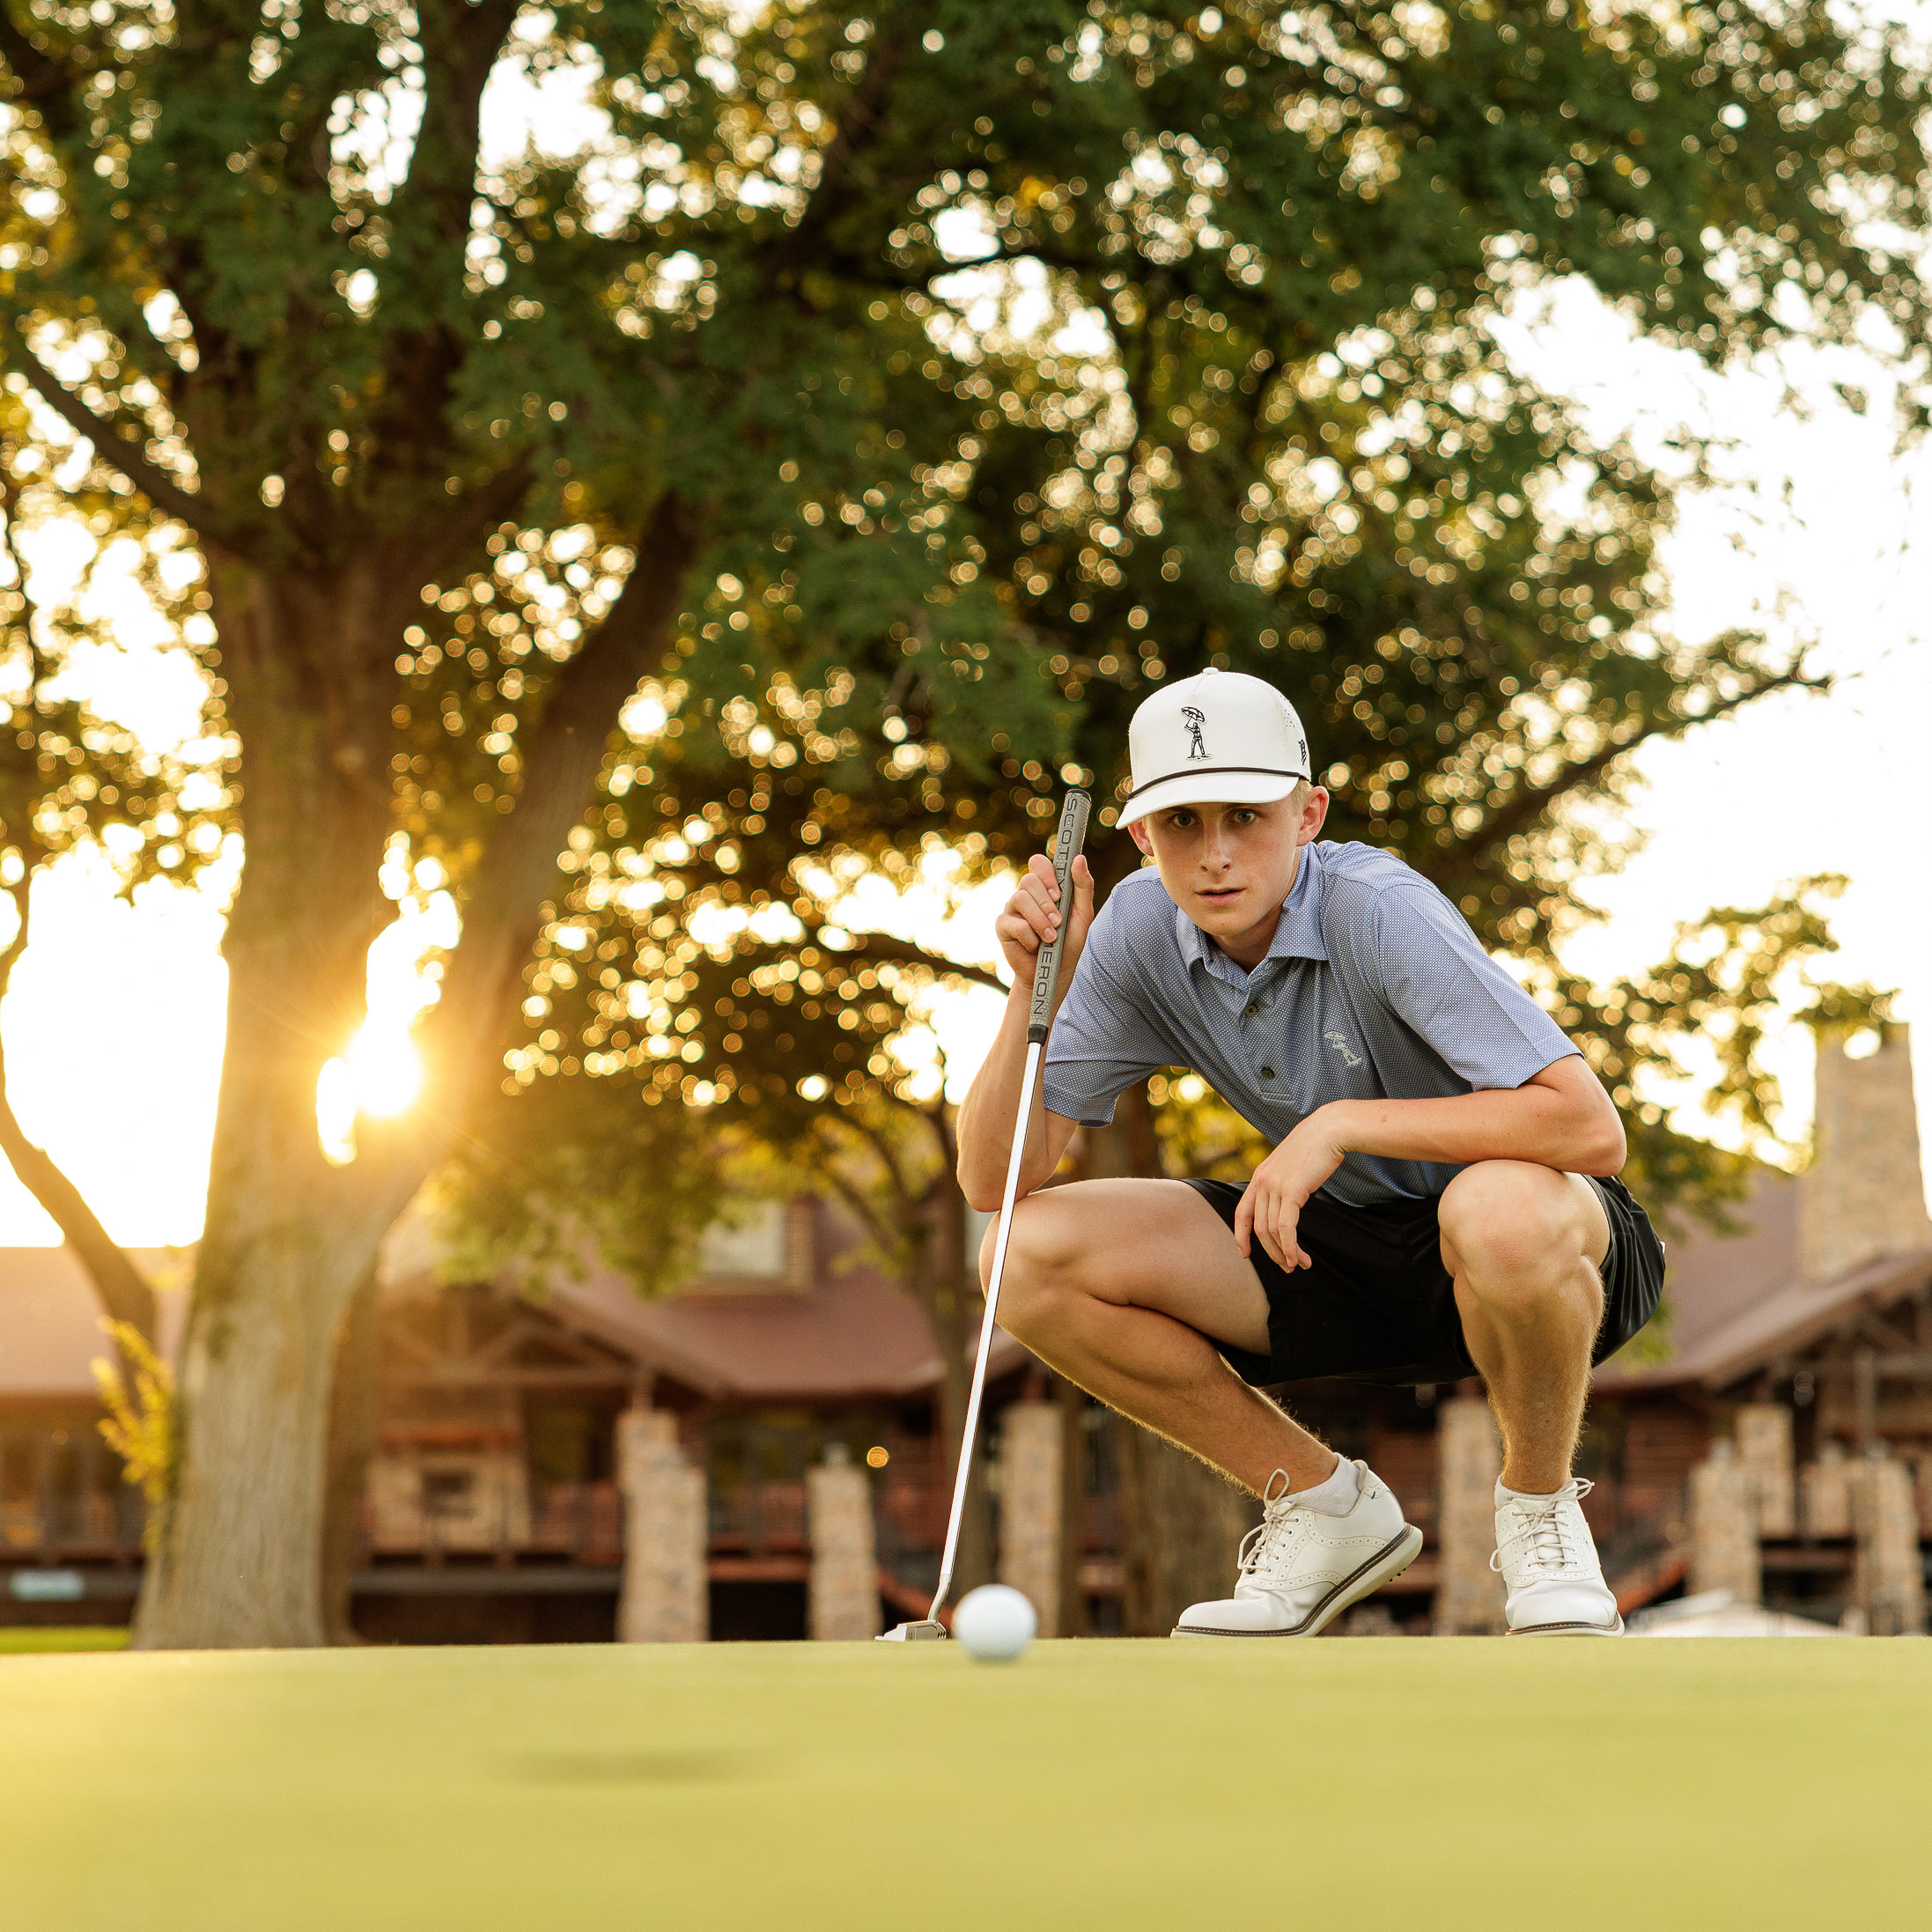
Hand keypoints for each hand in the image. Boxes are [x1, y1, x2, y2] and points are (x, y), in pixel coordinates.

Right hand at [993, 848, 1094, 992]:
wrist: (1054, 973)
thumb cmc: (1068, 942)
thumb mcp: (1083, 914)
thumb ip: (1083, 886)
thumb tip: (1079, 858)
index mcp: (1043, 888)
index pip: (1038, 863)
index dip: (1046, 873)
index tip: (1058, 893)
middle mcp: (1025, 894)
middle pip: (1029, 880)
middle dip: (1046, 902)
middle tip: (1058, 921)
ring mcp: (1011, 909)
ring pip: (1020, 898)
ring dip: (1040, 920)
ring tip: (1051, 937)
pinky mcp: (1002, 926)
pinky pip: (1015, 924)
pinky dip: (1031, 937)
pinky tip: (1036, 946)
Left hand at [1233, 1110, 1351, 1271]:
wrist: (1329, 1130)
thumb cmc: (1315, 1147)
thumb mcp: (1291, 1164)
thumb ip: (1283, 1181)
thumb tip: (1288, 1199)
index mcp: (1259, 1176)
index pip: (1242, 1212)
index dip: (1241, 1235)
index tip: (1245, 1253)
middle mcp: (1262, 1182)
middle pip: (1259, 1228)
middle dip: (1271, 1252)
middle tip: (1286, 1267)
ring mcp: (1274, 1186)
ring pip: (1272, 1231)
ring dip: (1285, 1253)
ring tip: (1297, 1265)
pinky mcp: (1291, 1191)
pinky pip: (1286, 1227)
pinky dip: (1290, 1246)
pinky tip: (1298, 1257)